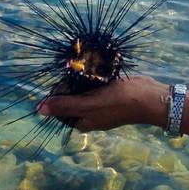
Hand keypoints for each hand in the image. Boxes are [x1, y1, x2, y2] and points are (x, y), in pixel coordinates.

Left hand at [37, 75, 170, 131]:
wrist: (149, 97)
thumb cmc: (119, 102)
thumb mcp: (90, 104)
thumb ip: (65, 106)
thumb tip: (39, 110)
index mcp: (81, 120)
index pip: (59, 105)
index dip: (60, 91)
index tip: (70, 80)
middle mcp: (88, 113)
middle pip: (69, 96)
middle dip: (72, 82)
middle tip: (83, 73)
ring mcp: (98, 102)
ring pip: (81, 88)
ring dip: (83, 77)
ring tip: (92, 69)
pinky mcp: (107, 92)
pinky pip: (94, 83)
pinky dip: (94, 75)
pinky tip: (99, 69)